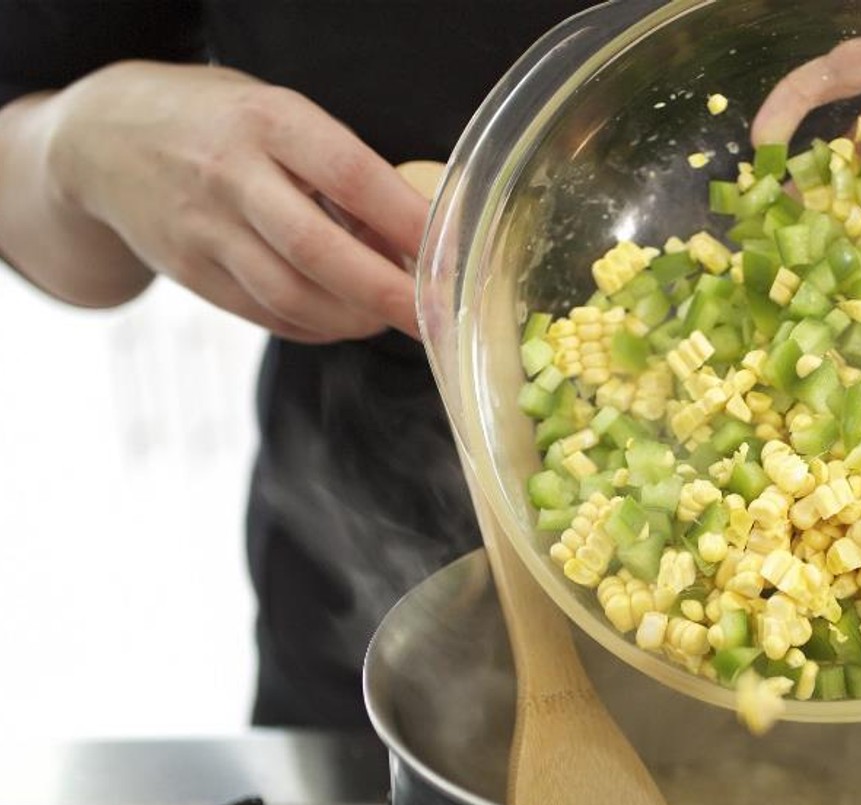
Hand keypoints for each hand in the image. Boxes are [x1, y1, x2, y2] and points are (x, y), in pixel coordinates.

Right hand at [47, 61, 427, 342]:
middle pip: (320, 252)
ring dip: (355, 318)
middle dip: (389, 294)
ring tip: (390, 315)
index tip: (451, 254)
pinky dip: (318, 327)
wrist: (102, 142)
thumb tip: (417, 232)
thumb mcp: (279, 116)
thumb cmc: (218, 126)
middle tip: (437, 317)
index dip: (407, 222)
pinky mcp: (192, 274)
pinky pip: (268, 316)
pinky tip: (344, 319)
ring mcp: (205, 232)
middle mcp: (232, 177)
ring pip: (293, 297)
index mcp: (267, 122)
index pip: (350, 175)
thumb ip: (341, 169)